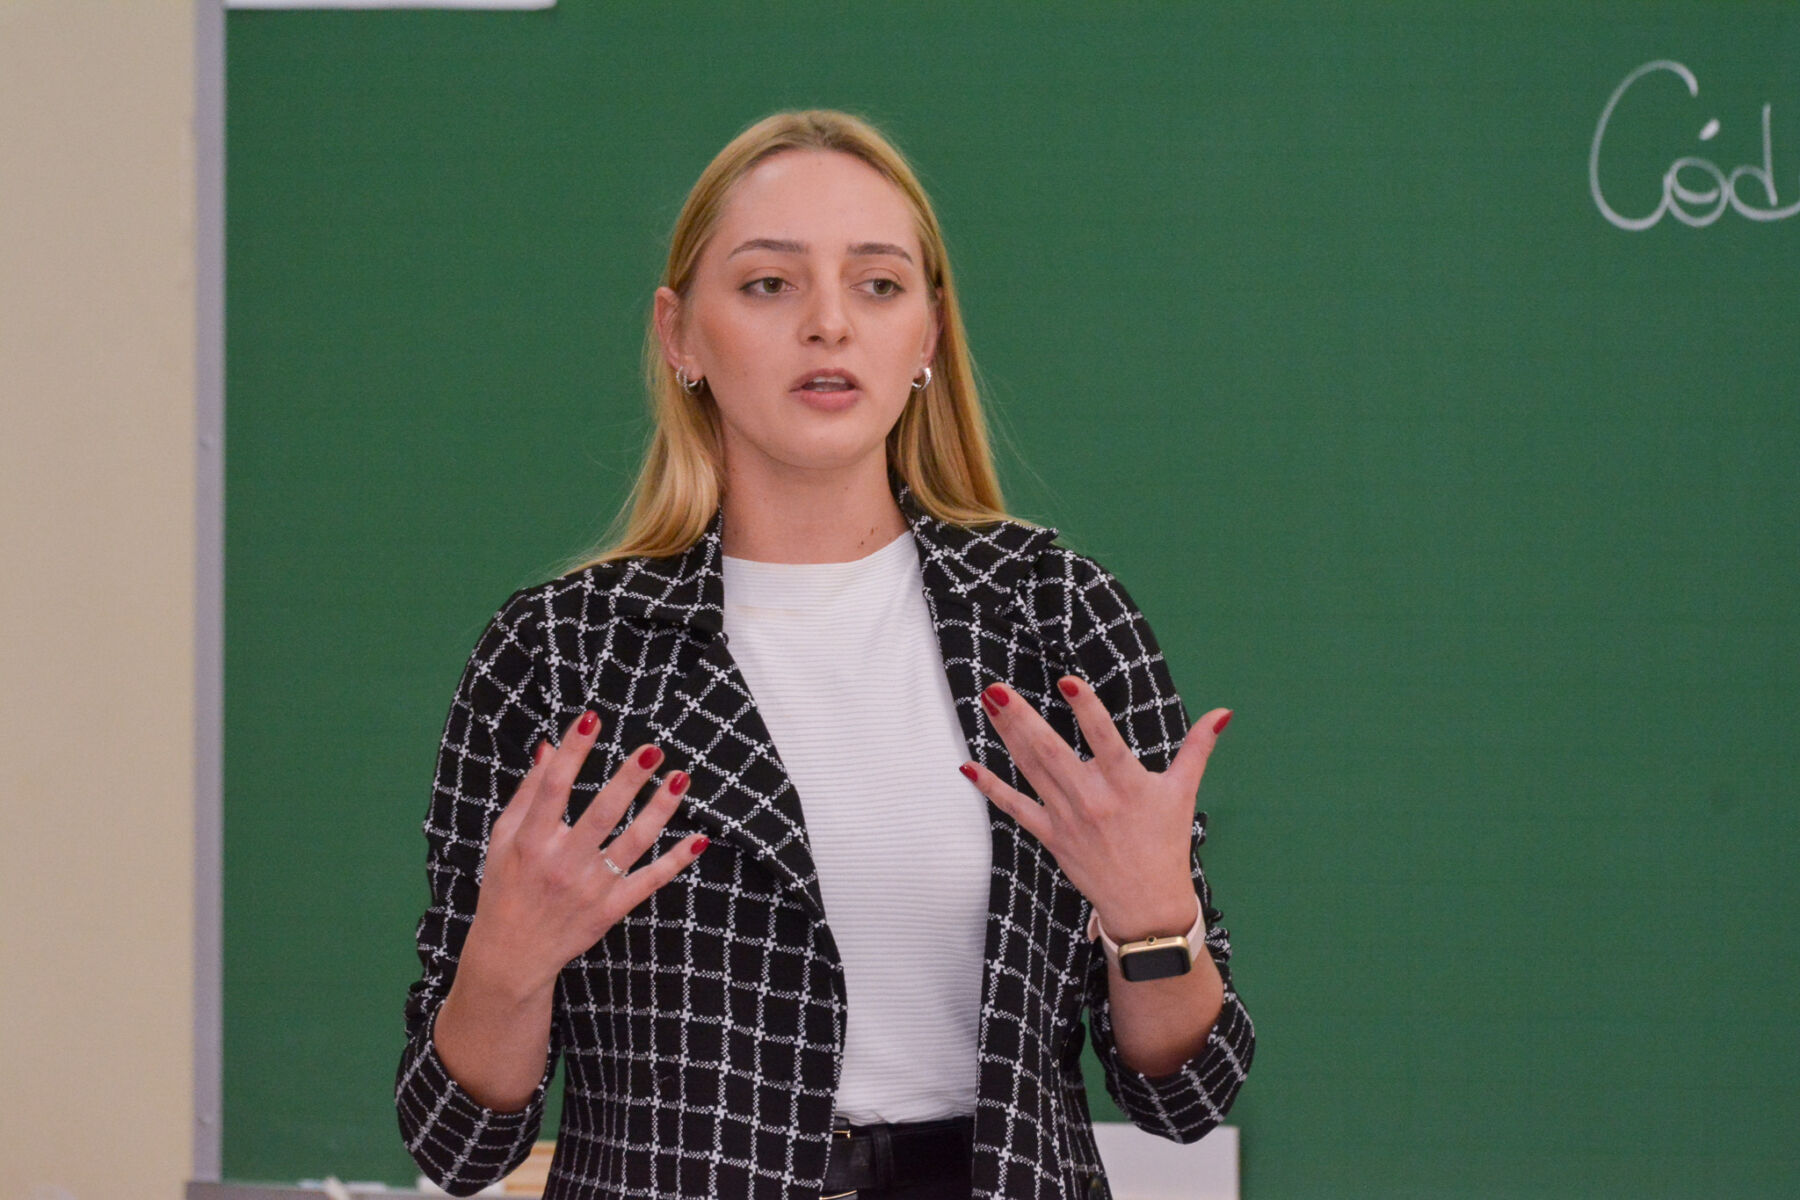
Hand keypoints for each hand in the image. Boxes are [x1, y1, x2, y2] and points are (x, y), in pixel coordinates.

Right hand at [461, 709, 708, 997]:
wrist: (512, 954)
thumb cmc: (506, 886)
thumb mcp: (503, 838)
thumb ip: (528, 792)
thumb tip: (550, 747)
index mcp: (531, 841)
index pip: (553, 789)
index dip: (572, 752)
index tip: (591, 719)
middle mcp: (562, 863)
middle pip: (602, 814)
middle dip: (628, 780)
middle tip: (653, 750)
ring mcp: (590, 888)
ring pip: (633, 843)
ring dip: (660, 810)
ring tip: (680, 777)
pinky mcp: (611, 909)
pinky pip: (649, 881)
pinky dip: (675, 861)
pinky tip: (699, 838)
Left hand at [959, 677, 1230, 941]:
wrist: (1146, 903)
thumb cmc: (1166, 842)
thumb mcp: (1183, 792)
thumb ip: (1198, 748)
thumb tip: (1222, 712)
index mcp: (1127, 784)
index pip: (1104, 739)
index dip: (1087, 710)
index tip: (1067, 681)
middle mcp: (1093, 799)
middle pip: (1051, 752)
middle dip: (1022, 719)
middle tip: (998, 689)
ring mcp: (1067, 818)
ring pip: (1030, 770)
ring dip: (1006, 736)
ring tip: (988, 703)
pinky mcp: (1050, 835)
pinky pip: (1015, 808)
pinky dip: (990, 788)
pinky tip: (968, 766)